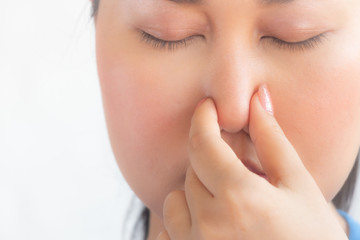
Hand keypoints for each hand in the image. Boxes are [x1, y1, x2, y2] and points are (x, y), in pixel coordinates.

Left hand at [157, 85, 347, 239]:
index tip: (207, 107)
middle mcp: (209, 225)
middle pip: (192, 171)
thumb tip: (256, 99)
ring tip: (227, 207)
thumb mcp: (300, 187)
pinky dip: (185, 223)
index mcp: (239, 198)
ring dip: (195, 194)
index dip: (203, 118)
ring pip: (175, 200)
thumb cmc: (312, 238)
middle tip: (240, 175)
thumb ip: (272, 141)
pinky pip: (168, 231)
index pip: (203, 143)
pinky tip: (213, 229)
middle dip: (212, 163)